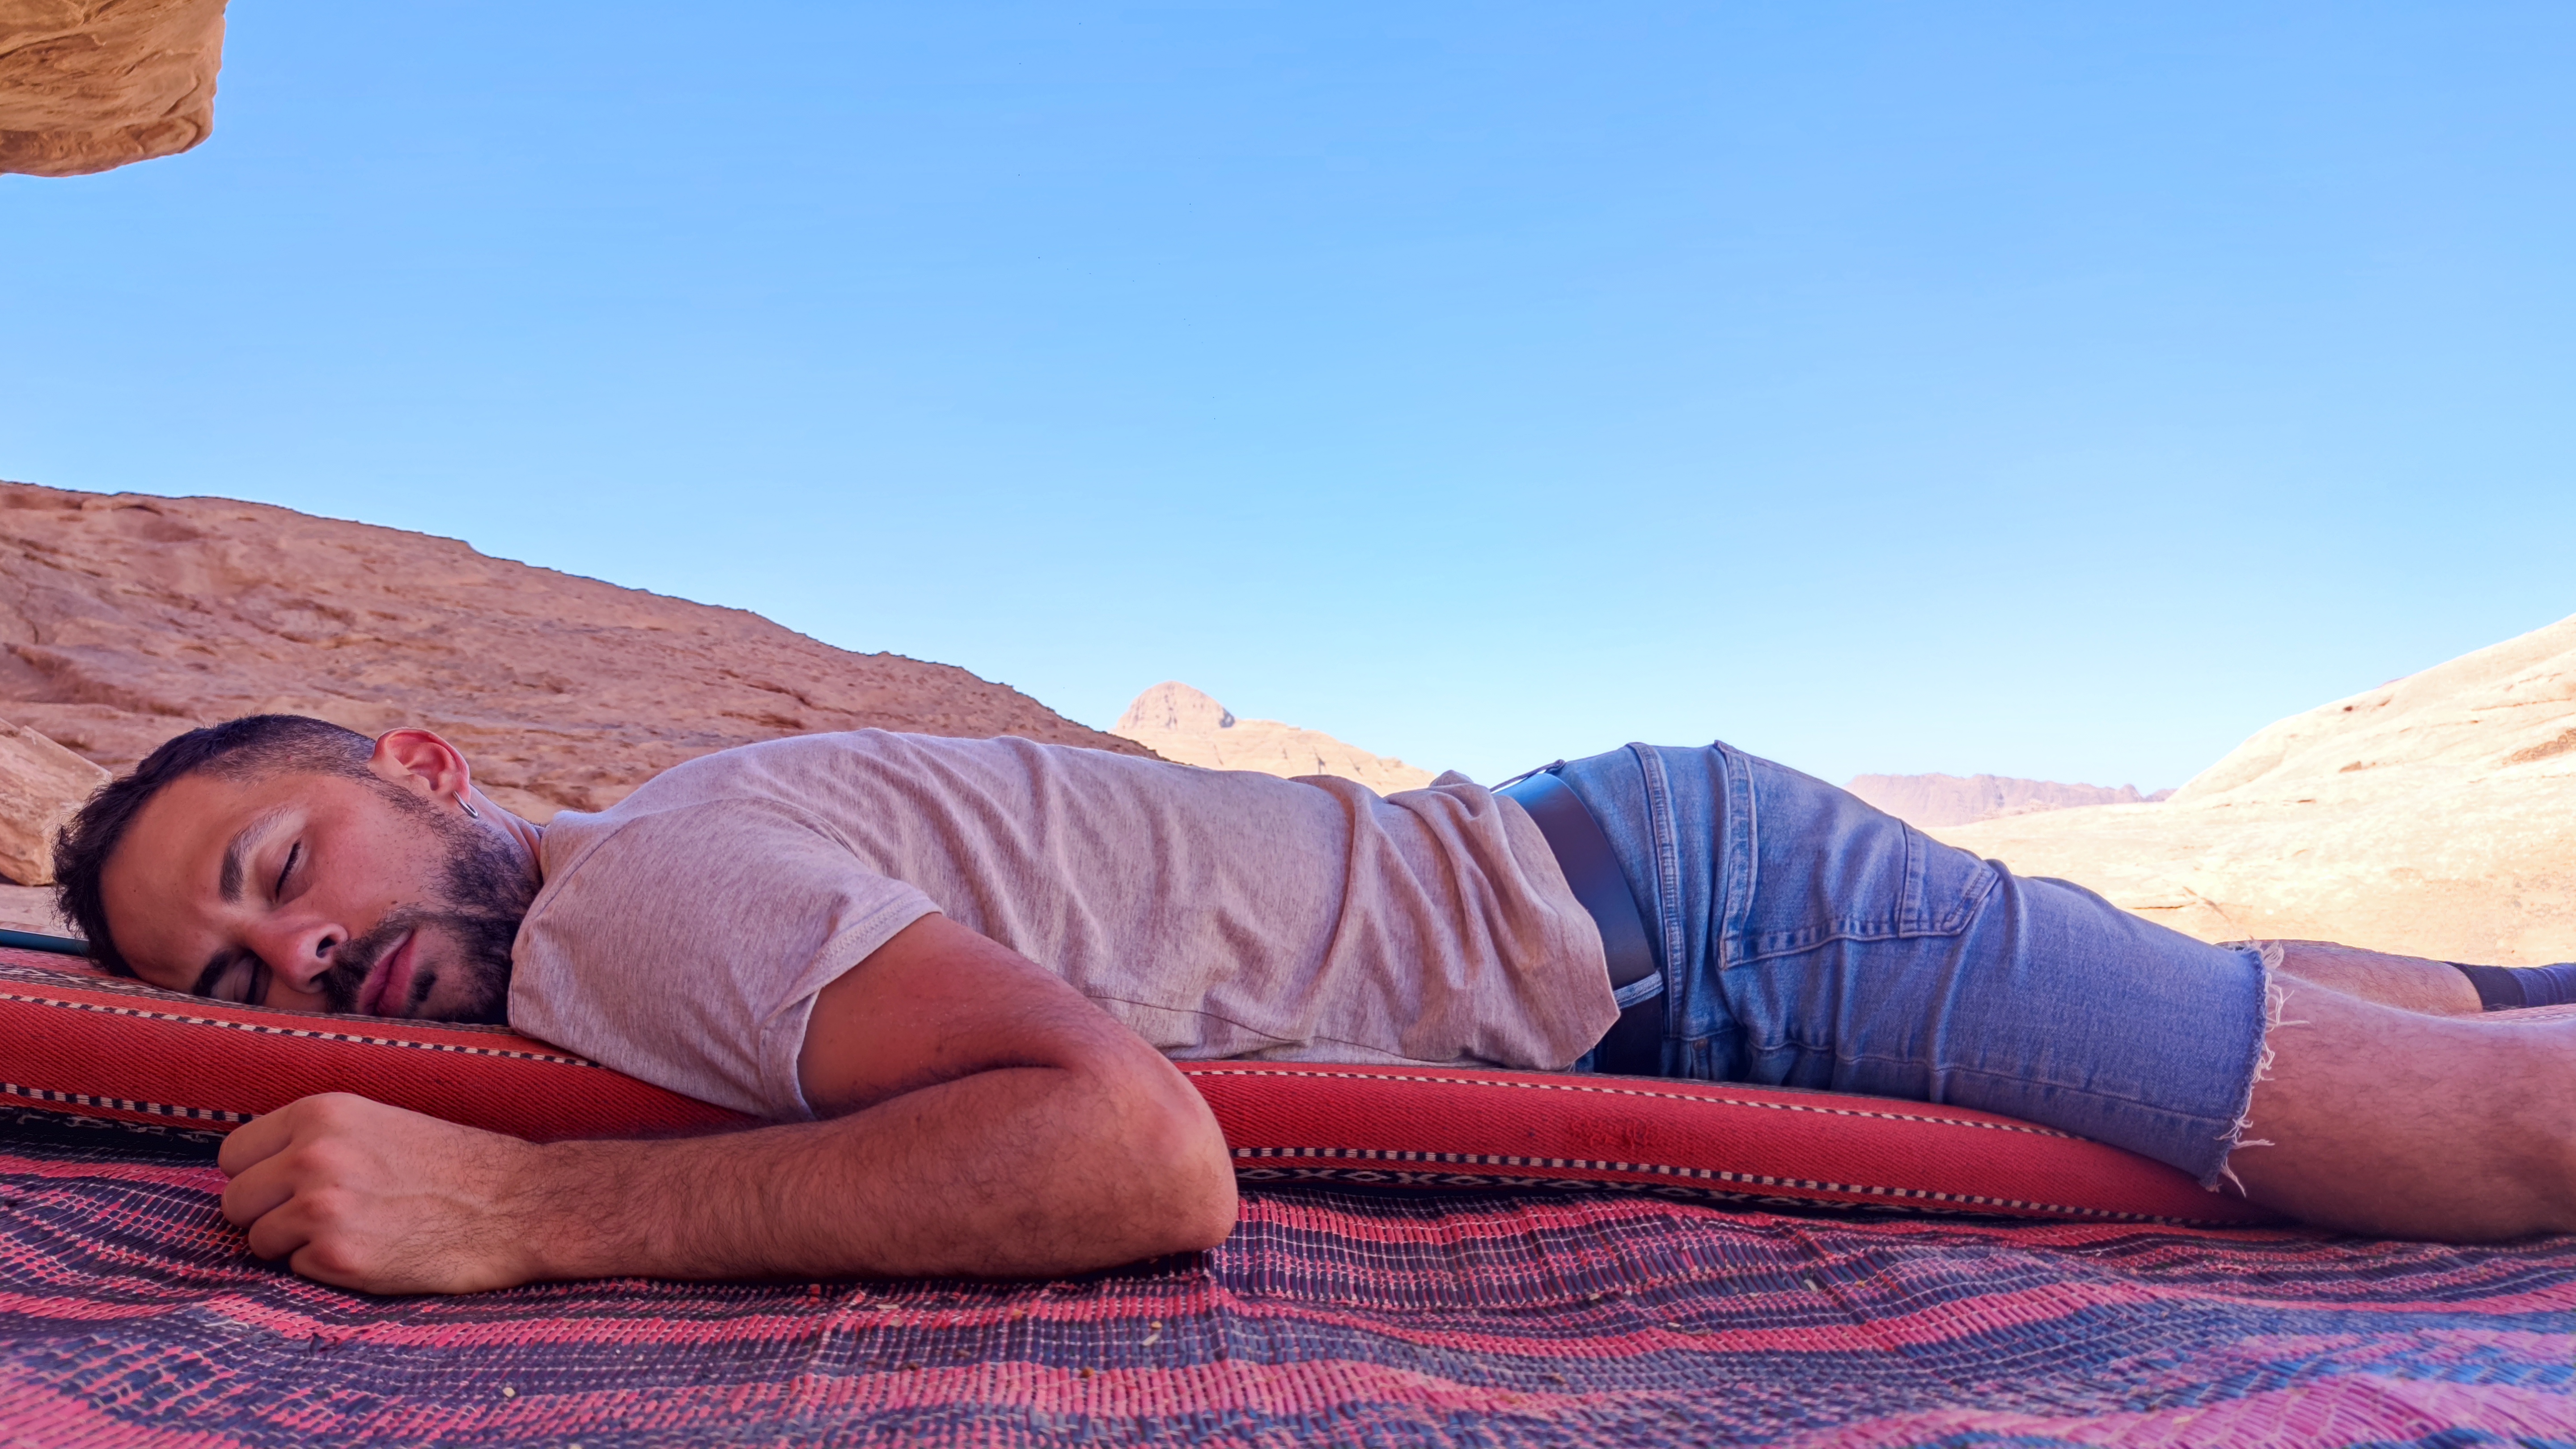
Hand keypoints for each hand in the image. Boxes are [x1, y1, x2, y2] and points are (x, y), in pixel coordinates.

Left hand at [218, 1093, 541, 1294]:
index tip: (285, 1187)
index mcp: (323, 1113)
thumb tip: (257, 1172)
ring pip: (258, 1240)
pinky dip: (326, 1269)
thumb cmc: (454, 1167)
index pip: (234, 1153)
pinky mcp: (339, 1257)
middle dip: (267, 1215)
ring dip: (295, 1246)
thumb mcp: (379, 1123)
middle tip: (317, 1218)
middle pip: (235, 1201)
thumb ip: (316, 1139)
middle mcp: (314, 1155)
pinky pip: (294, 1271)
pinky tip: (373, 1250)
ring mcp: (323, 1207)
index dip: (258, 1175)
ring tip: (352, 1232)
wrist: (518, 1205)